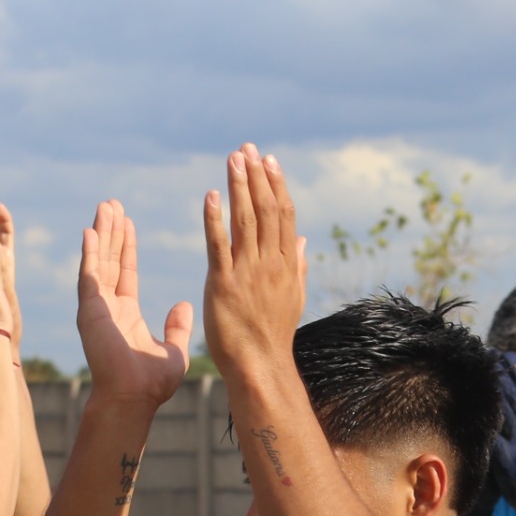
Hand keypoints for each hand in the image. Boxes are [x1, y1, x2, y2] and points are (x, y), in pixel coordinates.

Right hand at [75, 199, 191, 411]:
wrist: (133, 399)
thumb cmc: (151, 384)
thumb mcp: (173, 351)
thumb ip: (177, 327)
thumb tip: (183, 304)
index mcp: (125, 314)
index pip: (124, 272)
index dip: (126, 247)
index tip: (128, 223)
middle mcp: (108, 307)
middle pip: (108, 260)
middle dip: (111, 231)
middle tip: (112, 204)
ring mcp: (96, 307)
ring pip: (98, 261)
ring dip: (101, 233)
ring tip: (105, 206)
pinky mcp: (90, 310)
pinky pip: (89, 275)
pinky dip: (90, 252)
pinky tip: (91, 230)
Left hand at [200, 144, 305, 384]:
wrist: (260, 365)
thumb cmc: (273, 335)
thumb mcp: (293, 297)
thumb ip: (298, 265)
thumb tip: (304, 240)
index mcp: (287, 265)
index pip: (284, 216)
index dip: (276, 185)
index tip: (269, 161)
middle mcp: (270, 264)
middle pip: (266, 211)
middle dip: (257, 177)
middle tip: (247, 149)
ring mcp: (248, 273)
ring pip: (246, 221)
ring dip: (239, 188)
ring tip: (233, 160)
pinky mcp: (224, 284)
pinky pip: (219, 246)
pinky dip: (215, 220)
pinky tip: (210, 196)